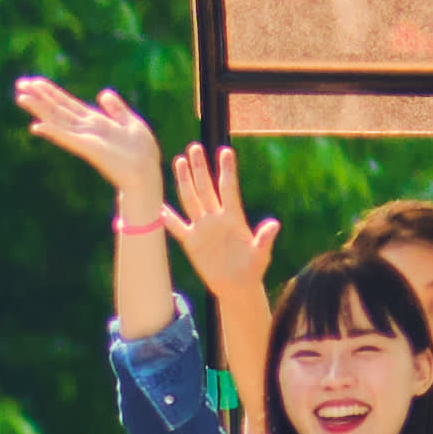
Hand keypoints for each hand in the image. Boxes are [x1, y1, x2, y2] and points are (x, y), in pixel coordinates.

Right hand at [13, 77, 164, 200]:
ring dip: (39, 109)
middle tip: (19, 83)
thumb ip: (116, 108)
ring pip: (57, 120)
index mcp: (95, 121)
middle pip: (57, 109)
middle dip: (39, 96)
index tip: (35, 81)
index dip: (51, 92)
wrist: (147, 172)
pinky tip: (37, 126)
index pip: (68, 103)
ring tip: (21, 97)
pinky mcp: (88, 149)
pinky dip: (52, 132)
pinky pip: (67, 138)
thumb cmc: (141, 151)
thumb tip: (103, 93)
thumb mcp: (130, 121)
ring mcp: (85, 139)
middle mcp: (85, 129)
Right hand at [160, 143, 278, 298]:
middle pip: (206, 188)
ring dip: (185, 181)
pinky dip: (167, 217)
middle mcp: (216, 218)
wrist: (237, 286)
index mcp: (234, 217)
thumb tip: (274, 224)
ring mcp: (202, 228)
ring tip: (179, 161)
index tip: (225, 150)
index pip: (228, 188)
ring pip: (190, 199)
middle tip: (195, 147)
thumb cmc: (253, 268)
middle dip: (200, 168)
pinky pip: (176, 227)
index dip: (227, 170)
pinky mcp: (192, 242)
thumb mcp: (261, 253)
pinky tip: (157, 205)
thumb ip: (265, 238)